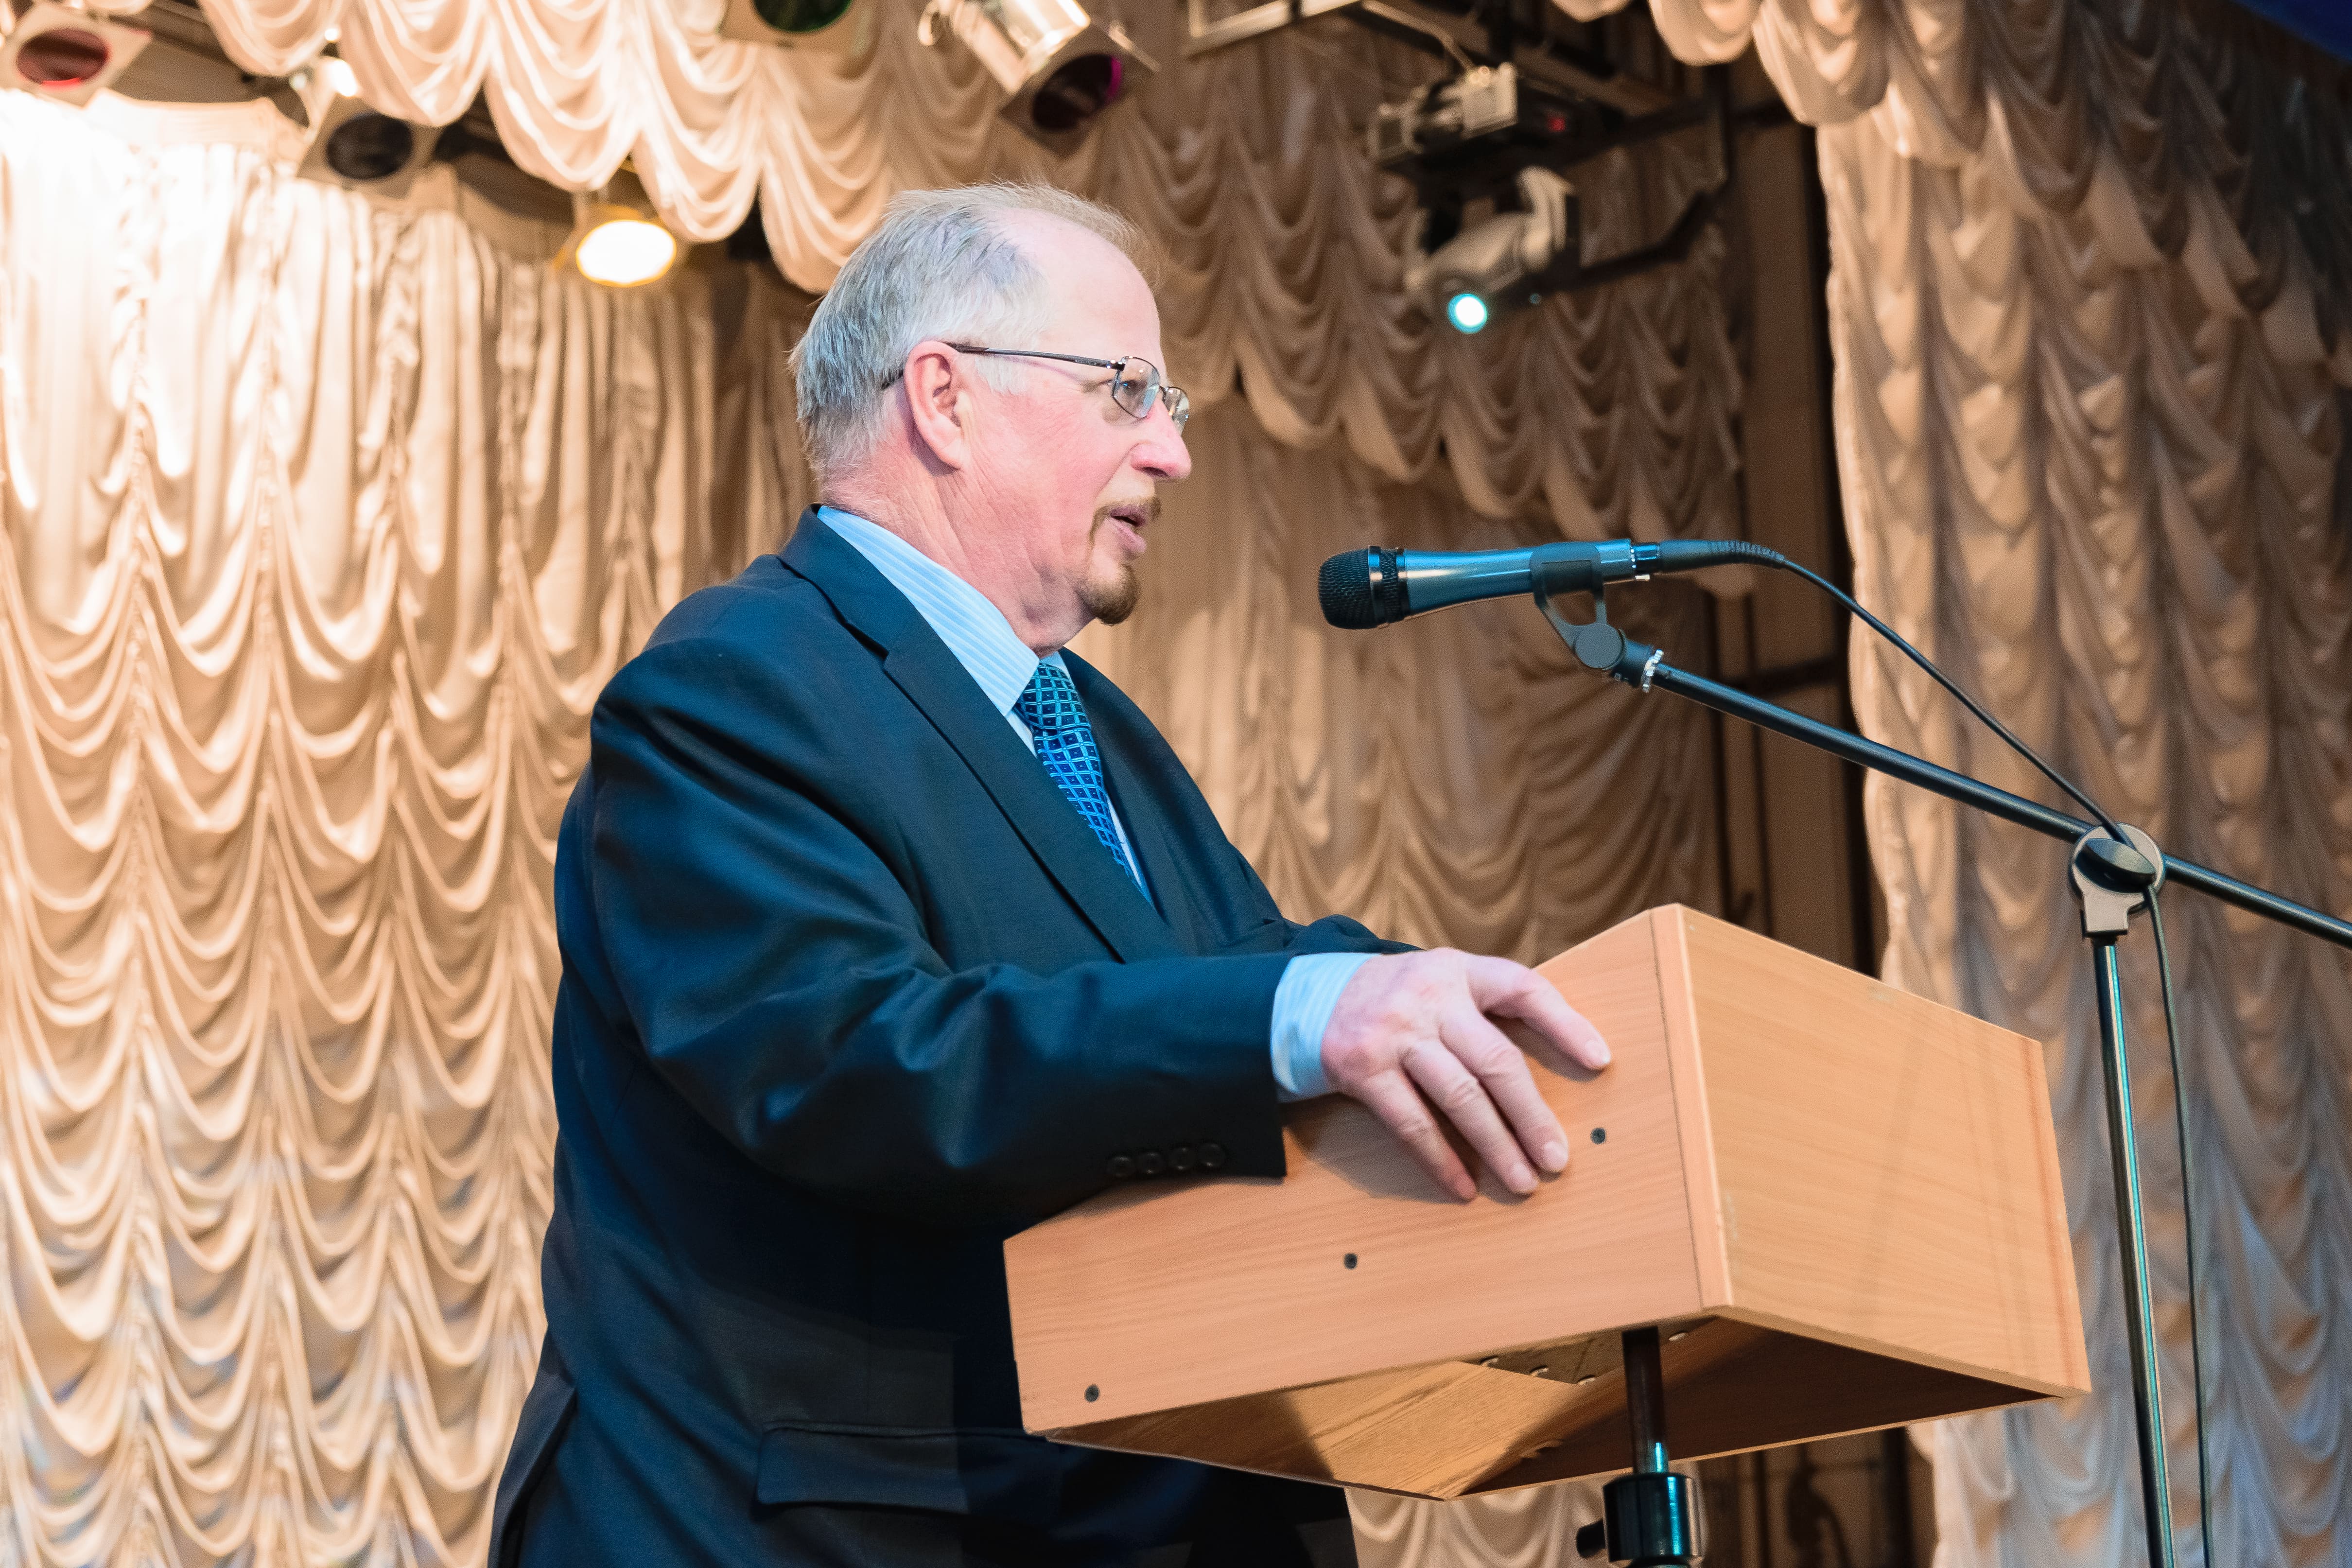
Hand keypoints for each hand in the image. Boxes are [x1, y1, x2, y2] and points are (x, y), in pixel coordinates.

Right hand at [1319, 950, 1609, 1200]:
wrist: (1298, 1000)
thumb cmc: (1386, 1001)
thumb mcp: (1434, 984)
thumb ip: (1479, 1011)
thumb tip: (1543, 1073)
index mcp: (1456, 970)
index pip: (1523, 988)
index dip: (1565, 1024)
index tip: (1600, 1061)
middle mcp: (1429, 995)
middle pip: (1496, 1059)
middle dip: (1532, 1114)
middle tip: (1558, 1159)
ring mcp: (1393, 1031)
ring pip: (1460, 1095)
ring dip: (1497, 1144)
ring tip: (1523, 1180)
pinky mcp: (1361, 1067)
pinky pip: (1412, 1122)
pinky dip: (1441, 1160)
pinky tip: (1462, 1186)